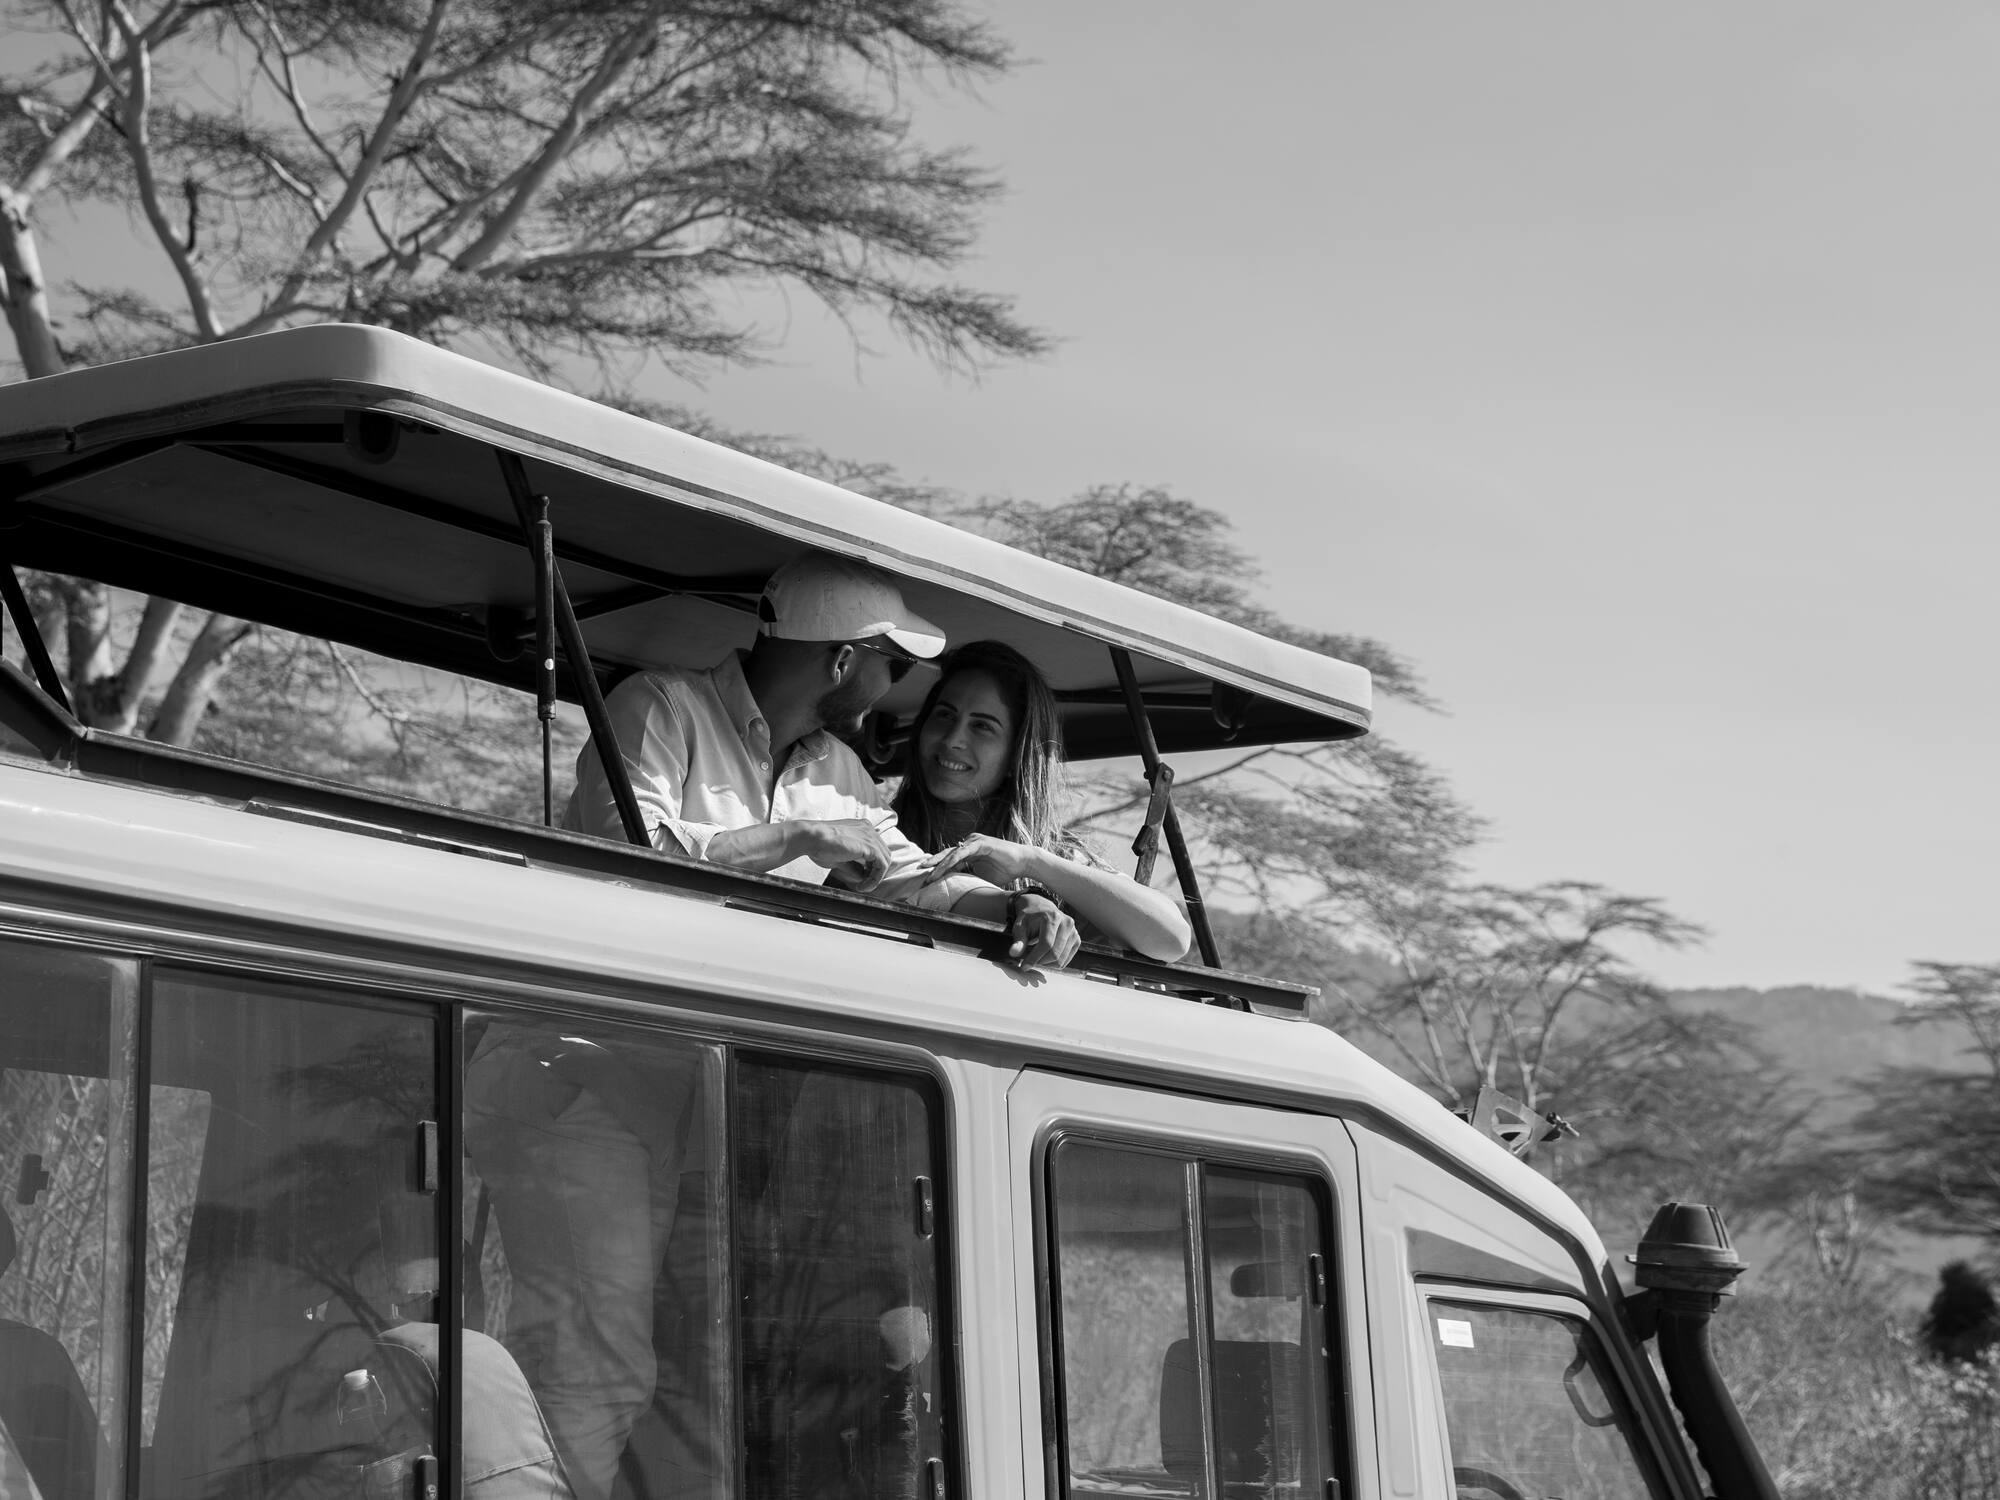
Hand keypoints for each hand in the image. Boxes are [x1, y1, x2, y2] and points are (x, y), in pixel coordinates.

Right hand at [800, 818, 892, 890]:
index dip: (871, 866)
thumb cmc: (819, 845)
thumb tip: (862, 876)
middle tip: (863, 885)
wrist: (810, 838)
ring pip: (885, 860)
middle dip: (875, 872)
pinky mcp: (870, 846)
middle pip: (883, 854)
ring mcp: (870, 836)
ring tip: (862, 887)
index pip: (875, 849)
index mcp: (861, 828)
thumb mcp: (839, 858)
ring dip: (875, 877)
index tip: (862, 879)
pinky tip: (863, 886)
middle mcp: (868, 829)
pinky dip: (875, 878)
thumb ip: (853, 866)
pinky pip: (882, 865)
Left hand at [921, 832, 1041, 888]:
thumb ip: (968, 879)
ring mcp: (974, 841)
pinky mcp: (980, 843)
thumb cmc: (1004, 870)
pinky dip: (952, 860)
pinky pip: (962, 852)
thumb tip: (956, 892)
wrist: (1023, 863)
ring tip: (928, 874)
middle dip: (932, 863)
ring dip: (939, 865)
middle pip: (946, 854)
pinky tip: (943, 868)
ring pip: (952, 854)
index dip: (937, 868)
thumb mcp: (981, 877)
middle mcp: (969, 843)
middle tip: (918, 871)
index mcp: (968, 851)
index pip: (949, 859)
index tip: (925, 878)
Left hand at [1008, 893, 1079, 968]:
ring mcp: (1074, 932)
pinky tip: (1044, 956)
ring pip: (1061, 959)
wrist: (1040, 908)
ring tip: (1035, 956)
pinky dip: (1053, 963)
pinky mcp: (1076, 939)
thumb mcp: (1020, 926)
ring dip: (1045, 963)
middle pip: (1054, 953)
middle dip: (1039, 961)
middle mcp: (1067, 923)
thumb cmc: (1029, 918)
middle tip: (1028, 960)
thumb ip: (1018, 940)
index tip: (1024, 966)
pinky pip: (1065, 960)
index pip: (1046, 944)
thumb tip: (1013, 953)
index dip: (1034, 958)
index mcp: (1053, 917)